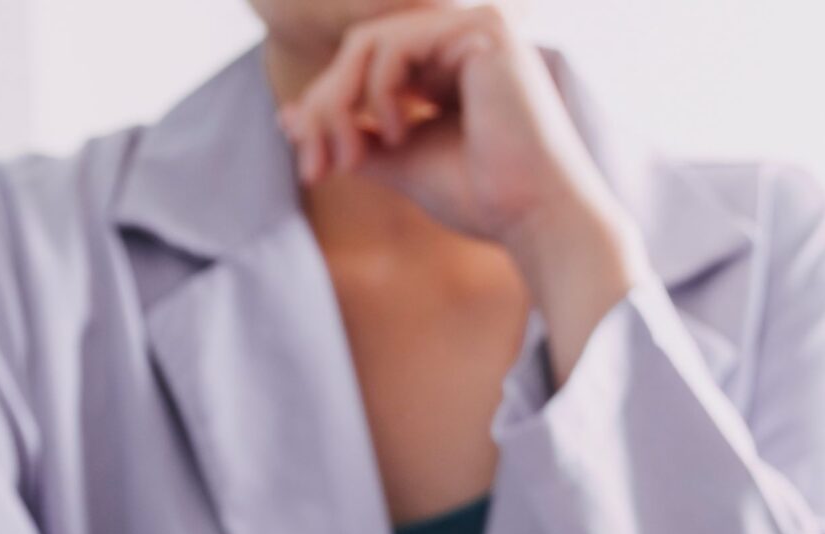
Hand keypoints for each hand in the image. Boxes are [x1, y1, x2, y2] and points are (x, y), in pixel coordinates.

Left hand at [277, 5, 643, 379]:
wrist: (535, 216)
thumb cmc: (482, 197)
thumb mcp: (400, 161)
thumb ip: (353, 137)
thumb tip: (288, 118)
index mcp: (447, 66)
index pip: (365, 67)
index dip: (325, 113)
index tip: (310, 166)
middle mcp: (462, 37)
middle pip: (358, 50)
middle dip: (323, 110)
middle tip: (313, 168)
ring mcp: (474, 26)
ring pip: (367, 43)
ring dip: (340, 106)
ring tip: (351, 159)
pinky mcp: (481, 29)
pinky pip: (392, 45)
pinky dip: (377, 94)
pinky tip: (396, 134)